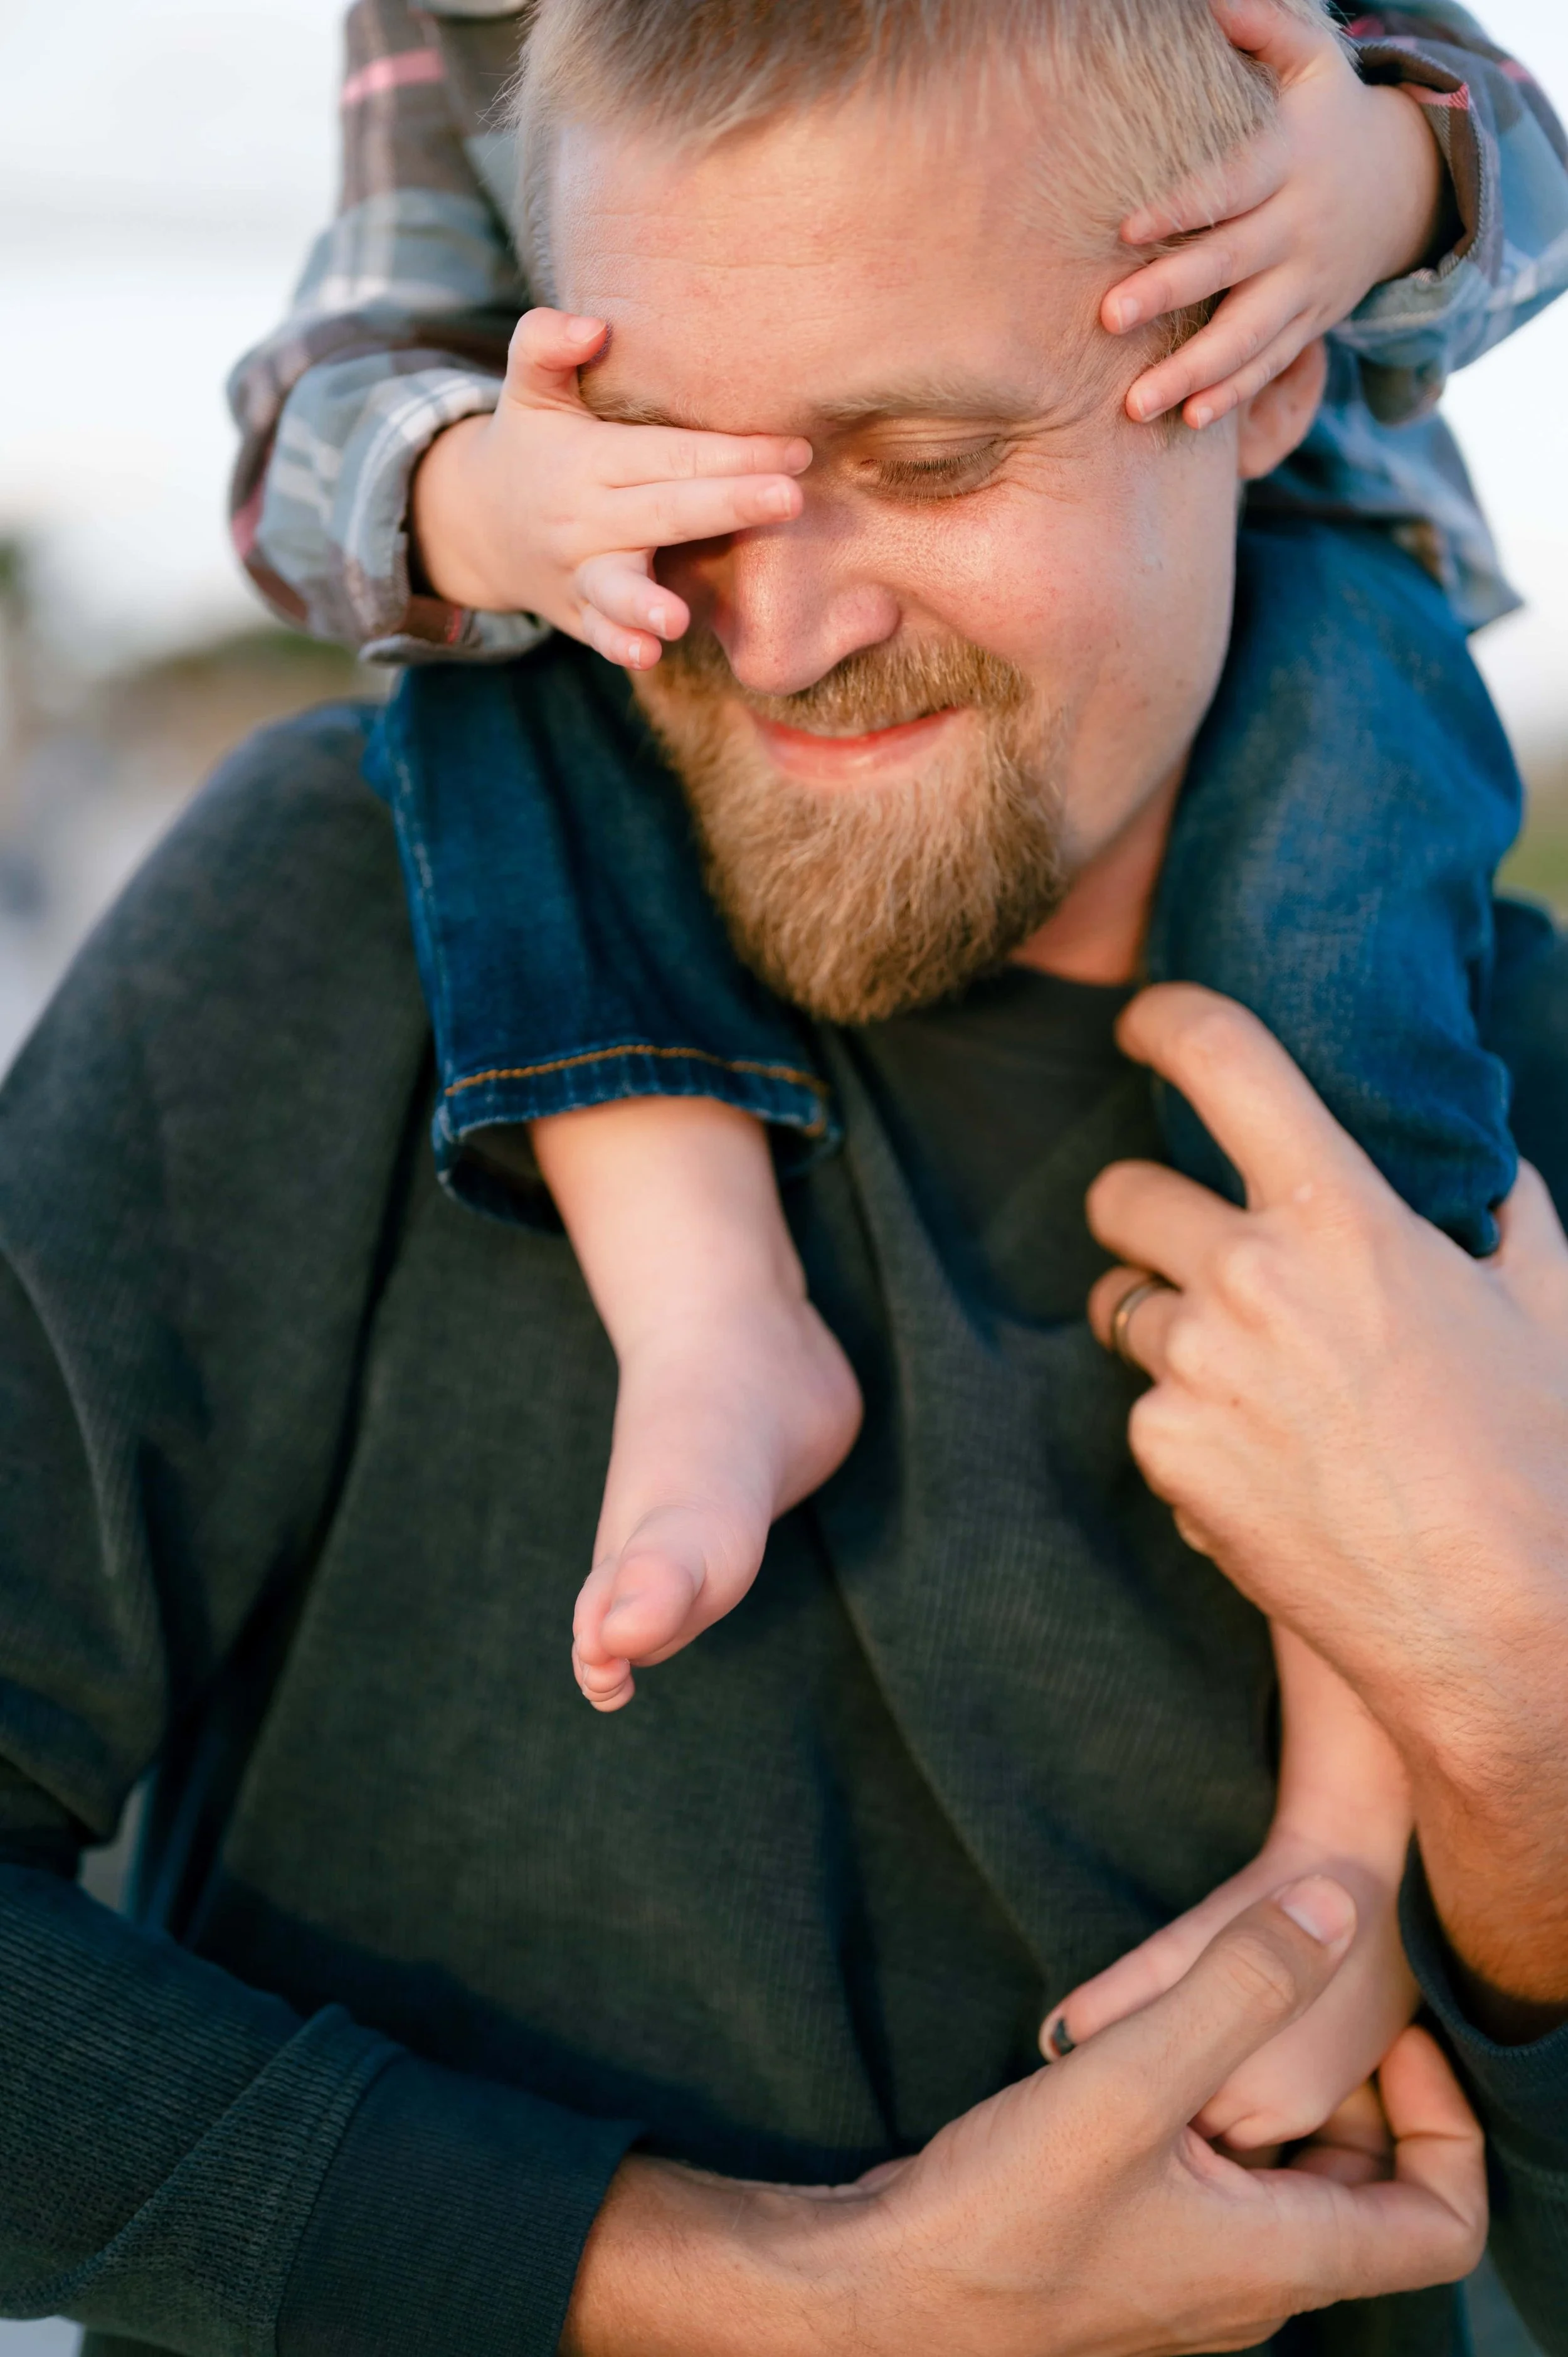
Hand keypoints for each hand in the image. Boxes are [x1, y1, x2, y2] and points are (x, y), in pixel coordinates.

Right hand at [409, 308, 810, 666]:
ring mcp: (580, 570)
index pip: (672, 452)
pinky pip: (597, 632)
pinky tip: (646, 653)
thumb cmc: (530, 447)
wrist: (477, 525)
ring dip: (647, 601)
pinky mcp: (578, 614)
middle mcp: (586, 517)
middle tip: (789, 498)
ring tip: (678, 617)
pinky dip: (618, 644)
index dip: (733, 450)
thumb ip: (546, 344)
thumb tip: (591, 326)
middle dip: (727, 504)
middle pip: (665, 511)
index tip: (796, 448)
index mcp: (590, 458)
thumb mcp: (527, 388)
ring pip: (618, 585)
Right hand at [564, 1882, 1484, 2356]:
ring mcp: (1187, 2280)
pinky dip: (1219, 2122)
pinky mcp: (1129, 2257)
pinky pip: (1217, 2190)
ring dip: (1283, 2104)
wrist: (880, 2291)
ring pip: (1286, 2189)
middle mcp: (1251, 2288)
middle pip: (1365, 2195)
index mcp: (1281, 2262)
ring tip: (1226, 2016)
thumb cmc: (1002, 2212)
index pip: (1442, 2224)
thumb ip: (1239, 1986)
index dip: (1449, 2125)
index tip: (1396, 2038)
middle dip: (1359, 2095)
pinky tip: (1150, 2063)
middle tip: (1307, 2004)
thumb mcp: (1129, 2078)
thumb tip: (1335, 1909)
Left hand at [1086, 983, 1567, 2013]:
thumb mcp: (1545, 1304)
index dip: (1164, 1020)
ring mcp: (1193, 1371)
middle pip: (1120, 1194)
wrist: (1502, 1626)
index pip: (1218, 1057)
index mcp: (1340, 1216)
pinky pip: (1147, 1413)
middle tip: (1190, 1244)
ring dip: (1163, 1325)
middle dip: (1146, 1212)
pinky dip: (1189, 1431)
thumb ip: (1502, 1207)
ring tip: (1252, 1379)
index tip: (1144, 1024)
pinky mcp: (1166, 1454)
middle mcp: (1246, 1279)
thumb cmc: (1538, 1460)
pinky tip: (1267, 1469)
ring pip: (1122, 1308)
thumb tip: (1479, 1158)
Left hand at [1106, 0, 1449, 428]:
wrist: (1402, 183)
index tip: (1124, 228)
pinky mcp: (1309, 322)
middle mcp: (1299, 227)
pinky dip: (1234, 396)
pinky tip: (1189, 421)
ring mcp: (1306, 283)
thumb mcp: (1310, 57)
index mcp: (1291, 159)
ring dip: (1194, 373)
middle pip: (1230, 265)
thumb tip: (1206, 0)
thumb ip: (1260, 25)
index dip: (1181, 206)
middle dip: (1170, 293)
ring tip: (1135, 405)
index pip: (1230, 183)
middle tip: (1108, 318)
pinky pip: (1270, 366)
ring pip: (1249, 335)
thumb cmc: (1326, 113)